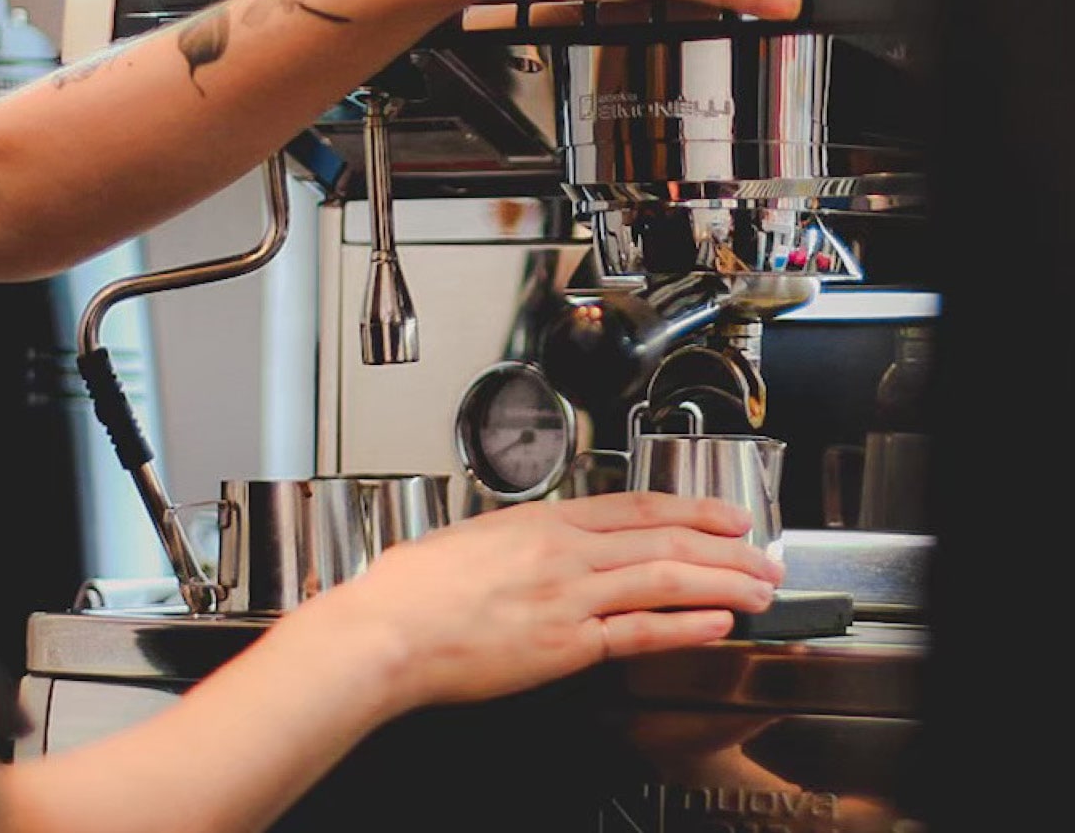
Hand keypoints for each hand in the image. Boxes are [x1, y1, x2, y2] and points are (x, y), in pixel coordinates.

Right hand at [304, 491, 784, 715]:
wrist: (388, 630)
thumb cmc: (411, 590)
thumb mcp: (471, 541)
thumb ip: (516, 543)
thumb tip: (536, 547)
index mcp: (540, 521)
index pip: (635, 506)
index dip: (690, 510)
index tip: (723, 516)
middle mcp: (563, 552)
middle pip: (664, 539)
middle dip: (725, 547)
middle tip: (763, 555)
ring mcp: (568, 596)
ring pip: (666, 578)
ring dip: (722, 583)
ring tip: (758, 590)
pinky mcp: (565, 644)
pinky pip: (640, 630)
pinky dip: (686, 625)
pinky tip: (716, 624)